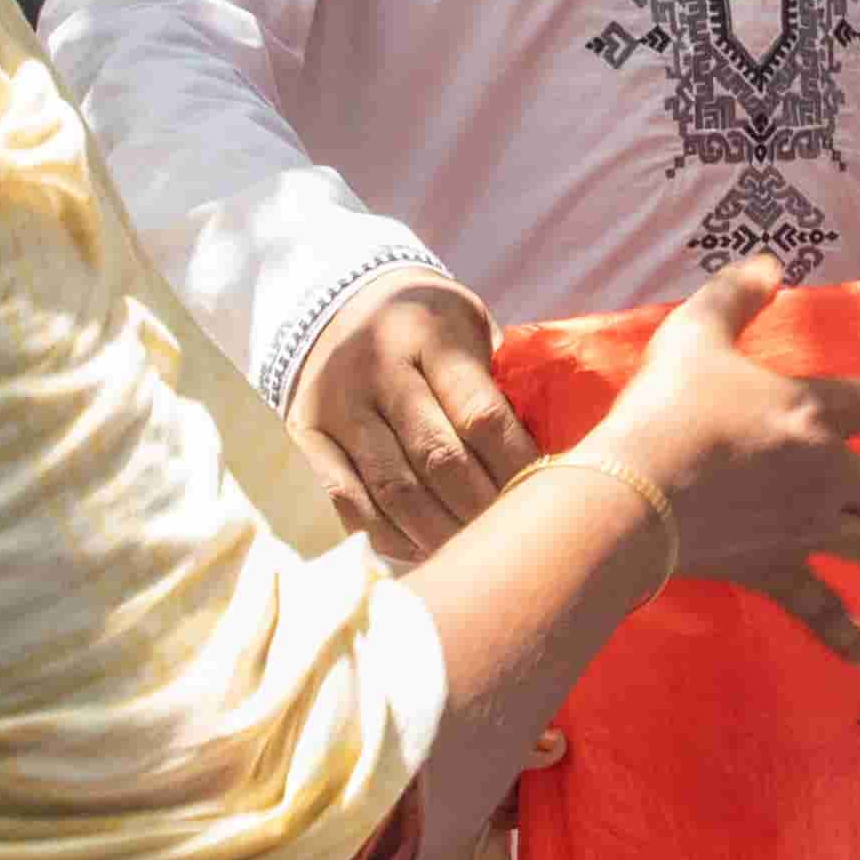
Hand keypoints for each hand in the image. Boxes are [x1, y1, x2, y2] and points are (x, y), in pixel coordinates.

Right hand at [296, 275, 533, 555]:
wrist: (339, 303)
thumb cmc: (430, 328)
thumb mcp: (470, 329)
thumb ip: (502, 382)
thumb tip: (555, 456)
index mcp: (429, 333)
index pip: (481, 415)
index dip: (518, 466)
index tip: (550, 497)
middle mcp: (376, 368)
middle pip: (437, 460)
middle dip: (483, 509)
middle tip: (517, 542)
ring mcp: (335, 405)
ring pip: (393, 490)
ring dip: (440, 533)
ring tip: (476, 556)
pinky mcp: (305, 436)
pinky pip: (347, 502)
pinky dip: (388, 535)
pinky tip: (423, 550)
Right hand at [575, 259, 859, 667]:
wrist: (633, 494)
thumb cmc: (665, 409)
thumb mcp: (695, 334)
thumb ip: (734, 296)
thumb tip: (767, 263)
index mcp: (817, 412)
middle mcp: (827, 473)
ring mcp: (805, 527)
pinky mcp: (773, 569)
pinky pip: (817, 607)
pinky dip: (846, 635)